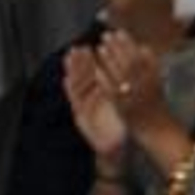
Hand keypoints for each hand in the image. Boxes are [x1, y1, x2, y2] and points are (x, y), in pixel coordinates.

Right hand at [62, 43, 126, 158]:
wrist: (117, 148)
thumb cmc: (122, 125)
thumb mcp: (124, 103)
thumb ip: (121, 87)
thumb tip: (128, 67)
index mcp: (102, 93)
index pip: (93, 72)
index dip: (90, 60)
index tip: (88, 46)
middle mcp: (92, 98)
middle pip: (83, 77)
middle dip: (79, 62)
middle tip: (76, 47)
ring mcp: (85, 107)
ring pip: (77, 85)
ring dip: (72, 71)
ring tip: (68, 58)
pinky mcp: (81, 117)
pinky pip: (75, 101)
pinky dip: (70, 90)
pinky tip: (66, 80)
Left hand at [91, 28, 167, 131]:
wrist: (160, 133)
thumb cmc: (156, 108)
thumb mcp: (157, 84)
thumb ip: (150, 67)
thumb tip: (143, 47)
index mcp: (155, 79)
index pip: (142, 56)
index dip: (130, 43)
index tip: (120, 31)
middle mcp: (148, 86)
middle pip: (132, 62)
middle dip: (119, 47)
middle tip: (106, 34)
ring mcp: (136, 97)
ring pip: (123, 74)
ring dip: (111, 59)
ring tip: (100, 46)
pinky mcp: (126, 108)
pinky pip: (113, 92)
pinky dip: (105, 80)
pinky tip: (95, 70)